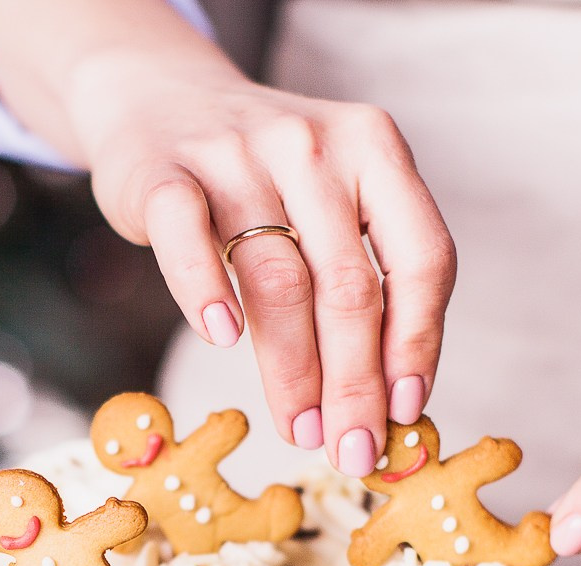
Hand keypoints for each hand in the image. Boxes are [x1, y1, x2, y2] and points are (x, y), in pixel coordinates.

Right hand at [68, 56, 455, 476]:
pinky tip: (222, 341)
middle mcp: (313, 147)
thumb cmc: (262, 178)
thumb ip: (361, 279)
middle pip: (350, 285)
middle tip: (353, 451)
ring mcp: (237, 155)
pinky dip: (205, 290)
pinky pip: (187, 237)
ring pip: (278, 280)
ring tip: (299, 431)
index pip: (421, 257)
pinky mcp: (164, 172)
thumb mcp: (329, 203)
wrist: (160, 99)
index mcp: (375, 150)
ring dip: (293, 371)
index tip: (409, 410)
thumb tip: (388, 405)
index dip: (419, 342)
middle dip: (356, 383)